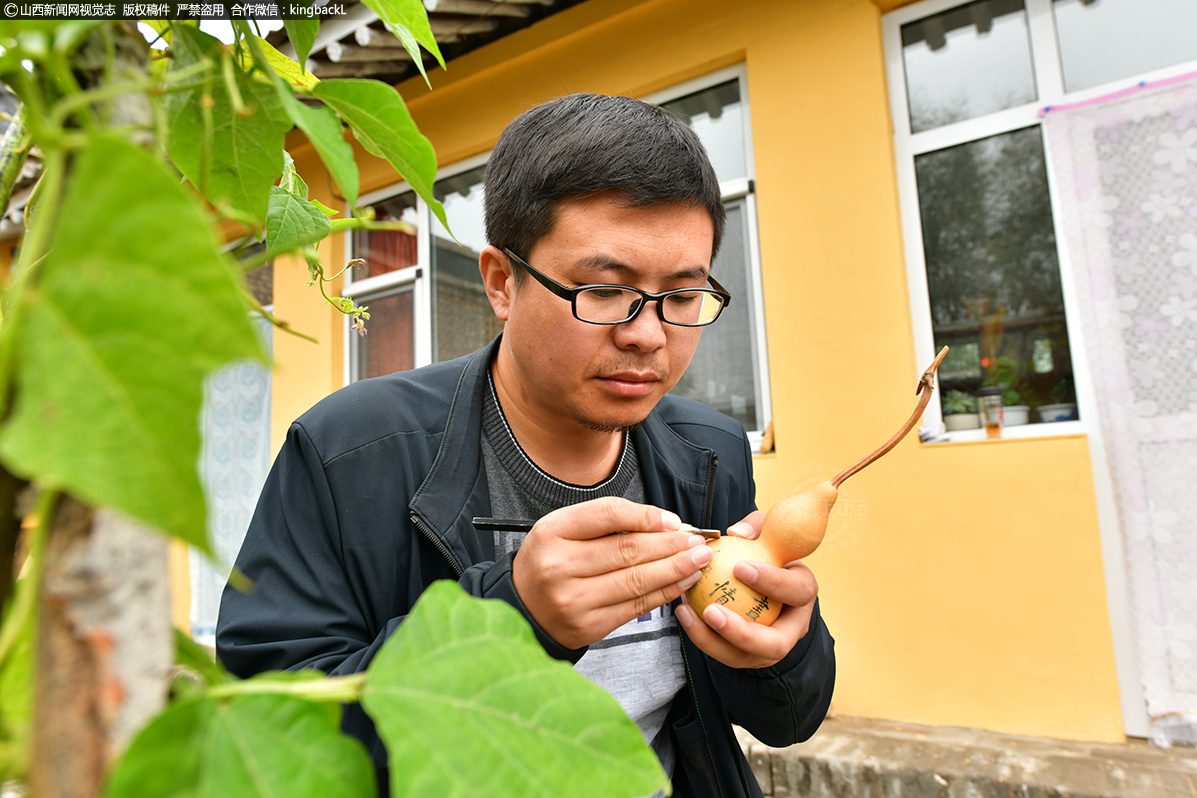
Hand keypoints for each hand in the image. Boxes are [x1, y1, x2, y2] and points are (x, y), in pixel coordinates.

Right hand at [512, 496, 711, 649]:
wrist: (522, 610)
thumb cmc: (550, 561)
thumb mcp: (562, 529)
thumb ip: (605, 521)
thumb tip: (664, 523)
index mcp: (552, 532)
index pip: (607, 515)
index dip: (646, 517)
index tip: (674, 521)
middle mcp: (560, 566)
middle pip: (628, 551)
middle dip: (671, 545)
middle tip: (699, 541)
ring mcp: (574, 600)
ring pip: (637, 581)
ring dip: (675, 569)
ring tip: (699, 560)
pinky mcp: (589, 626)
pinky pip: (636, 607)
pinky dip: (664, 593)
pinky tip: (682, 582)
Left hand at [675, 511, 818, 668]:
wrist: (761, 579)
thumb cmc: (765, 551)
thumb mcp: (765, 532)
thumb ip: (755, 527)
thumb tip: (738, 533)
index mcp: (803, 593)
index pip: (797, 591)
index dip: (773, 582)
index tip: (740, 567)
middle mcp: (792, 628)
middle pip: (775, 645)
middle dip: (742, 633)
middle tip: (712, 610)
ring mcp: (768, 648)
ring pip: (742, 656)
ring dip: (712, 639)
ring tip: (687, 613)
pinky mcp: (744, 654)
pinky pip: (721, 652)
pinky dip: (700, 634)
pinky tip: (682, 610)